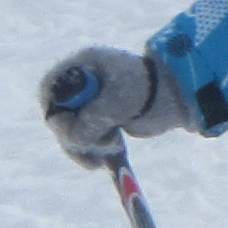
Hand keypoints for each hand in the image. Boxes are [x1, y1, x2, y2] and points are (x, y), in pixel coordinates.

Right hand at [40, 45, 184, 165]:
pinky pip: (84, 142)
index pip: (50, 88)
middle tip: (93, 145)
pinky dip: (90, 153)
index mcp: (83, 67)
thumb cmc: (146, 90)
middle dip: (73, 134)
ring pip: (70, 133)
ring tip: (105, 153)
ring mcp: (91, 104)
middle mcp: (82, 84)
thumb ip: (90, 121)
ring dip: (83, 148)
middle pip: (58, 115)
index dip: (54, 110)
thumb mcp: (115, 103)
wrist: (176, 97)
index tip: (69, 126)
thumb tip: (74, 141)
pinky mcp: (101, 122)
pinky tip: (102, 161)